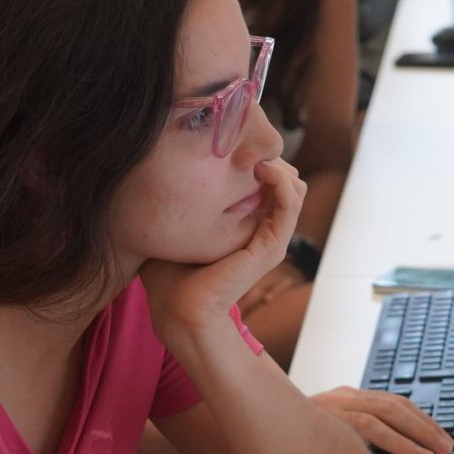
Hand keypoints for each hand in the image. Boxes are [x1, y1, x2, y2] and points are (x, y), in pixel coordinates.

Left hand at [141, 157, 303, 334]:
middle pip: (286, 179)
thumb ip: (179, 202)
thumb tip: (160, 169)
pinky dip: (280, 180)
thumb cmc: (169, 275)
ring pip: (294, 187)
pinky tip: (260, 167)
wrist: (176, 312)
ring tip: (253, 154)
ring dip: (278, 164)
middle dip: (269, 154)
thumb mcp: (175, 226)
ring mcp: (271, 239)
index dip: (256, 155)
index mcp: (247, 225)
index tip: (232, 140)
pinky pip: (289, 203)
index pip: (267, 180)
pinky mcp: (271, 247)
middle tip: (243, 143)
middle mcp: (264, 230)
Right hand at [310, 387, 453, 453]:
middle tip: (444, 449)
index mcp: (348, 396)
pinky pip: (353, 445)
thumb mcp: (334, 428)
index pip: (394, 402)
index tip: (442, 437)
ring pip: (375, 423)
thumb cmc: (301, 436)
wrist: (259, 426)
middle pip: (391, 409)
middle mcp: (340, 399)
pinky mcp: (316, 430)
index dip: (421, 419)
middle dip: (422, 430)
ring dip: (404, 444)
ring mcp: (328, 413)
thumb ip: (364, 437)